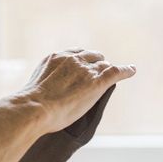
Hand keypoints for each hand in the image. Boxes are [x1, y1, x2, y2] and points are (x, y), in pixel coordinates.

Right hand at [20, 49, 135, 133]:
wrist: (35, 108)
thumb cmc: (30, 106)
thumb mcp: (32, 90)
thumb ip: (41, 88)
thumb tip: (34, 101)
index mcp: (55, 58)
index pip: (74, 53)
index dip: (81, 60)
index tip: (82, 65)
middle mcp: (71, 59)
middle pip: (91, 56)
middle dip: (95, 62)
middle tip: (98, 72)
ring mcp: (85, 69)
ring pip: (103, 64)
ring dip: (107, 69)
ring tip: (114, 73)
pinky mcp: (97, 81)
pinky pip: (116, 71)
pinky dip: (126, 70)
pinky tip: (132, 70)